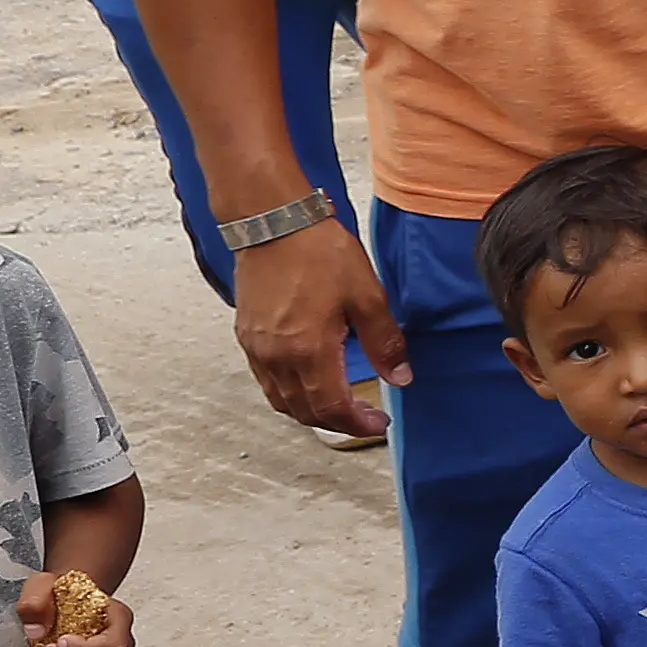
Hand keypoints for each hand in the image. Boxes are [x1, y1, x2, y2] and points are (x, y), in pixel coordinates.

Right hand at [230, 216, 403, 442]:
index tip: (379, 425)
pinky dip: (290, 393)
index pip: (332, 409)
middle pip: (304, 412)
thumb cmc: (319, 252)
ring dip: (311, 412)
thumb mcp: (366, 295)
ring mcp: (256, 349)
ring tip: (340, 405)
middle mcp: (276, 358)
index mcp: (307, 351)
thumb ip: (384, 342)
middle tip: (365, 418)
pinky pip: (267, 381)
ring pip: (282, 400)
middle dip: (337, 423)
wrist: (272, 221)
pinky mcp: (246, 336)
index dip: (357, 424)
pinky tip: (310, 381)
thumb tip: (400, 378)